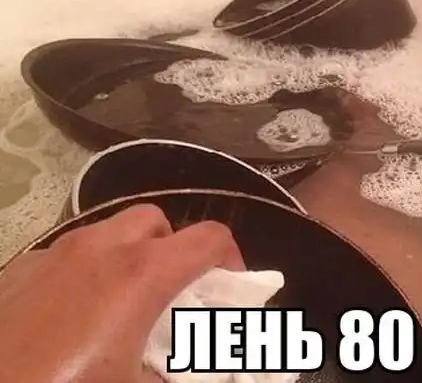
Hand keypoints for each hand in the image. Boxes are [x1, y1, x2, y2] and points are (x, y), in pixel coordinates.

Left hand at [0, 204, 244, 382]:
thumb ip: (180, 370)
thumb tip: (199, 365)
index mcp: (140, 273)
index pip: (209, 239)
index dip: (231, 261)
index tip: (227, 293)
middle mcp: (99, 248)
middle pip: (156, 223)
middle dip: (174, 252)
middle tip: (172, 298)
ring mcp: (53, 254)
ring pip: (109, 233)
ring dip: (130, 257)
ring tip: (123, 307)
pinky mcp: (17, 270)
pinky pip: (67, 254)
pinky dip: (86, 271)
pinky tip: (72, 317)